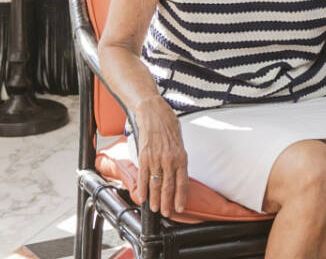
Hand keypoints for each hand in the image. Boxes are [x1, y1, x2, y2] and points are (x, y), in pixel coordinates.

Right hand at [130, 95, 187, 216]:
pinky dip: (143, 188)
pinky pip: (143, 176)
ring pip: (156, 184)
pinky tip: (143, 198)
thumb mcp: (179, 143)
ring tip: (156, 209)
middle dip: (168, 202)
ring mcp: (156, 159)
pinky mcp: (144, 156)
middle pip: (169, 186)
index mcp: (181, 156)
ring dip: (156, 199)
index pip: (182, 181)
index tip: (180, 207)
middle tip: (167, 213)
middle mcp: (169, 159)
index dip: (181, 196)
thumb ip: (178, 159)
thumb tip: (177, 173)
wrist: (154, 113)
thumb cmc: (168, 125)